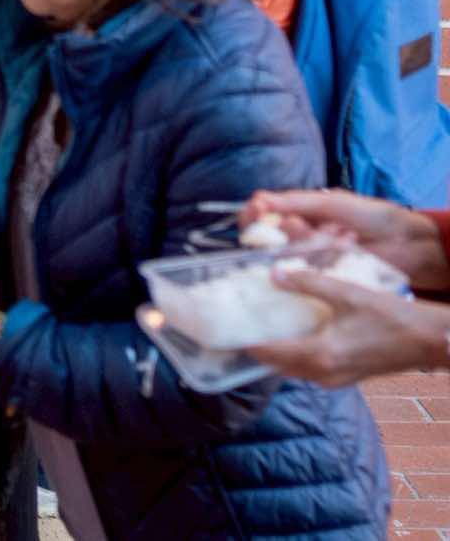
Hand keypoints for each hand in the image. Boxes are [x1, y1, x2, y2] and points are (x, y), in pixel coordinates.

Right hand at [241, 190, 449, 287]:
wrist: (405, 240)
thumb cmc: (368, 215)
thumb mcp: (329, 203)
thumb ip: (293, 202)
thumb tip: (256, 199)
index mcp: (294, 216)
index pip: (260, 217)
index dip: (252, 215)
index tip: (257, 209)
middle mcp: (295, 239)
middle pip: (268, 240)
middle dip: (283, 230)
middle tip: (299, 224)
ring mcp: (309, 260)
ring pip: (291, 254)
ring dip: (314, 240)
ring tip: (341, 232)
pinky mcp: (323, 278)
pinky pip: (311, 270)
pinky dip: (330, 253)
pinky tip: (349, 243)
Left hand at [246, 267, 449, 385]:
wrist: (431, 341)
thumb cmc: (393, 318)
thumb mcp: (348, 293)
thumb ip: (308, 283)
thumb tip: (273, 272)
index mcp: (319, 356)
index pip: (267, 352)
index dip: (243, 340)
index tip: (222, 327)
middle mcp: (323, 374)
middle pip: (275, 363)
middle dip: (255, 345)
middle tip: (237, 322)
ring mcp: (335, 379)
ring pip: (291, 367)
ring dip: (275, 349)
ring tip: (259, 323)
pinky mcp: (345, 376)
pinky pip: (309, 367)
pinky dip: (294, 352)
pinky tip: (292, 330)